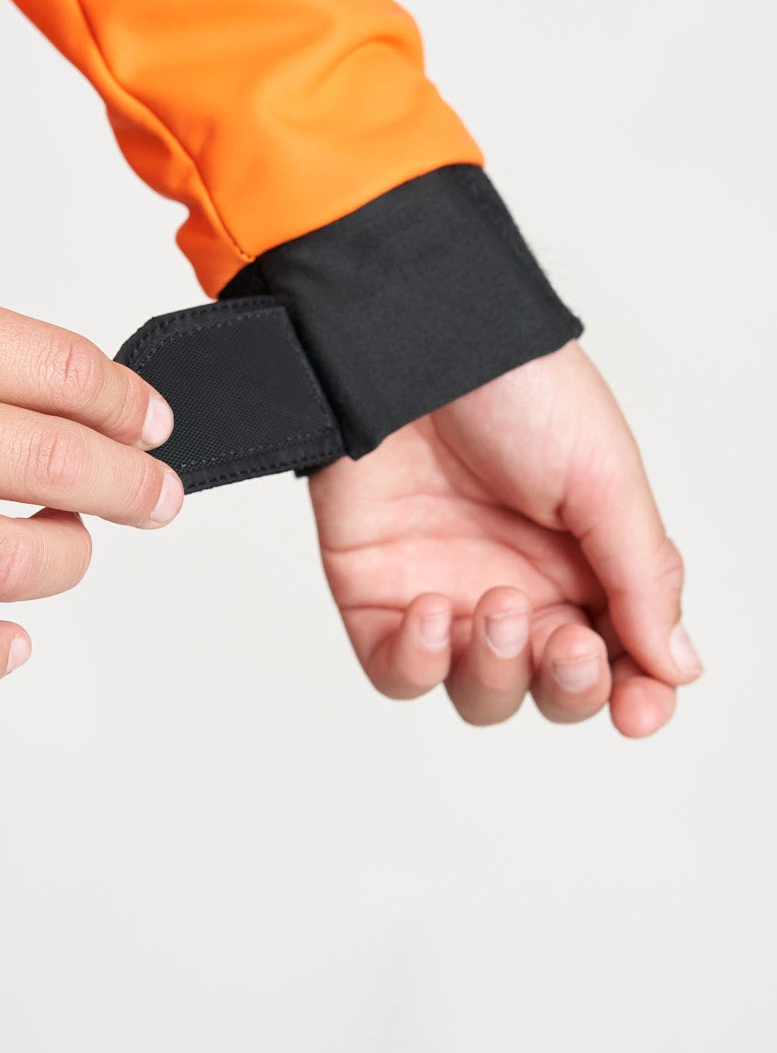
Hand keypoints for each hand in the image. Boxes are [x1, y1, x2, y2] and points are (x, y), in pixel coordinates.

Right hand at [0, 249, 181, 695]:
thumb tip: (79, 409)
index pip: (58, 372)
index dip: (125, 402)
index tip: (147, 421)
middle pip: (52, 468)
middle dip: (133, 488)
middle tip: (155, 495)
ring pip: (2, 565)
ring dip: (70, 561)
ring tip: (75, 546)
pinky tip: (11, 641)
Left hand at [309, 341, 699, 736]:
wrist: (416, 343)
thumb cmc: (517, 390)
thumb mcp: (604, 477)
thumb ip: (640, 575)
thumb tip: (677, 667)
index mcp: (584, 562)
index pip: (620, 659)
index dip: (634, 696)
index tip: (639, 709)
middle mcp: (517, 584)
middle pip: (550, 689)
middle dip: (567, 685)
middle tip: (565, 639)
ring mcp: (445, 591)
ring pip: (478, 693)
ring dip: (496, 674)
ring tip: (495, 605)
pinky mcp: (375, 590)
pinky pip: (395, 670)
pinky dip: (417, 665)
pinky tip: (433, 614)